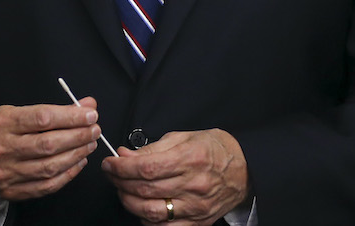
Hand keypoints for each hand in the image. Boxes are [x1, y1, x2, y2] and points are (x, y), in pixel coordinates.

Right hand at [0, 98, 101, 200]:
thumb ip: (52, 109)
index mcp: (1, 123)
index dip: (70, 117)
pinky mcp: (12, 191)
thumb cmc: (1, 131)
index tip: (90, 114)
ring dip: (76, 155)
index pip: (42, 118)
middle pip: (48, 144)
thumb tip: (87, 106)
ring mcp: (6, 173)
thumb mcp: (18, 111)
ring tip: (89, 144)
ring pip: (49, 167)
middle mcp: (1, 148)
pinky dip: (67, 174)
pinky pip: (47, 186)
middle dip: (78, 136)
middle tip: (94, 130)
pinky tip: (79, 162)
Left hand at [102, 129, 249, 224]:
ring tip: (124, 191)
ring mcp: (196, 207)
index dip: (122, 167)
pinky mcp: (198, 222)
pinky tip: (142, 209)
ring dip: (130, 203)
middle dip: (120, 183)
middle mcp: (194, 184)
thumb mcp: (184, 138)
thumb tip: (125, 155)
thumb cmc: (214, 149)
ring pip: (152, 212)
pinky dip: (148, 221)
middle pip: (145, 190)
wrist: (244, 170)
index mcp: (190, 158)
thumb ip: (152, 148)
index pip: (146, 167)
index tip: (110, 164)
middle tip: (112, 175)